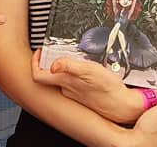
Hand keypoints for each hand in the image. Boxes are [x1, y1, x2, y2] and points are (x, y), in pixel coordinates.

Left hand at [31, 50, 156, 123]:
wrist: (122, 105)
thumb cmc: (107, 89)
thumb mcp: (89, 71)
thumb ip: (69, 66)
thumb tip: (51, 64)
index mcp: (64, 82)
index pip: (38, 76)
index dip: (35, 62)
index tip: (40, 52)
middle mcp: (66, 89)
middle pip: (47, 76)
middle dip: (48, 61)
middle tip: (52, 50)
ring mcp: (73, 93)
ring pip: (60, 78)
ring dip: (62, 66)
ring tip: (69, 55)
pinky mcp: (82, 95)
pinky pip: (71, 82)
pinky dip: (73, 73)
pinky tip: (82, 68)